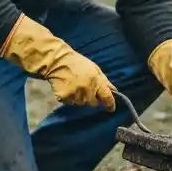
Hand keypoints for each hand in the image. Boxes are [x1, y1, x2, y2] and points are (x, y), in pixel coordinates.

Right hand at [0, 16, 114, 109]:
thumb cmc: (77, 63)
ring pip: (81, 103)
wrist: (56, 61)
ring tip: (74, 85)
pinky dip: (70, 98)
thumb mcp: (94, 68)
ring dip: (80, 98)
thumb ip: (105, 81)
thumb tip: (114, 91)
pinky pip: (70, 103)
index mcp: (96, 81)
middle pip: (93, 103)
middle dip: (92, 99)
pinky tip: (67, 87)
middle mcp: (87, 90)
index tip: (111, 109)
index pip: (107, 98)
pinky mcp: (64, 98)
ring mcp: (75, 95)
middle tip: (85, 88)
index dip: (110, 105)